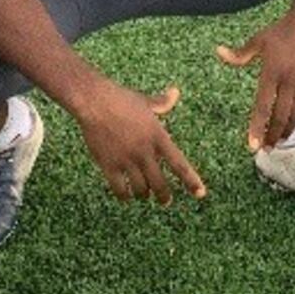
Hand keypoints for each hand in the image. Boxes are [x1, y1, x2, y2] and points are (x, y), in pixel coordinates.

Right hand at [73, 80, 205, 205]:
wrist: (94, 101)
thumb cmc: (120, 98)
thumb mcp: (144, 101)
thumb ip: (161, 103)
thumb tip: (175, 92)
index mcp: (158, 136)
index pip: (179, 164)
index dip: (191, 181)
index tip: (200, 194)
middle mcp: (145, 151)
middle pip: (160, 184)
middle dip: (164, 196)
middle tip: (165, 201)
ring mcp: (127, 159)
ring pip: (141, 189)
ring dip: (144, 195)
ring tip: (144, 195)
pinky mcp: (109, 165)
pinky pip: (120, 189)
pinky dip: (125, 196)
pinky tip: (126, 196)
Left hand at [215, 12, 294, 150]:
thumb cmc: (282, 30)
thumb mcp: (259, 40)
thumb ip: (240, 54)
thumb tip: (218, 52)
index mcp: (271, 71)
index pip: (262, 106)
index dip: (257, 127)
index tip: (252, 145)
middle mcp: (289, 79)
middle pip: (280, 116)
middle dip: (272, 135)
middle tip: (266, 148)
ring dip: (288, 131)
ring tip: (280, 140)